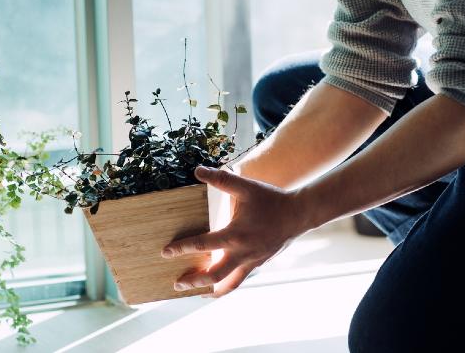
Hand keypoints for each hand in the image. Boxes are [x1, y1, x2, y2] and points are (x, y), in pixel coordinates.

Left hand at [161, 165, 309, 297]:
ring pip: (229, 284)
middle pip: (214, 275)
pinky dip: (227, 284)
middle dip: (194, 281)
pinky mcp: (258, 263)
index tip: (165, 252)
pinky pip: (240, 279)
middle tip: (177, 284)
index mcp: (235, 235)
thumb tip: (197, 170)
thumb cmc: (271, 199)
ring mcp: (252, 261)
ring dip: (211, 290)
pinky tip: (220, 283)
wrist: (299, 214)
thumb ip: (221, 179)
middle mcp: (243, 253)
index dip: (182, 249)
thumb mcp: (245, 186)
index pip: (203, 245)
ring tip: (198, 294)